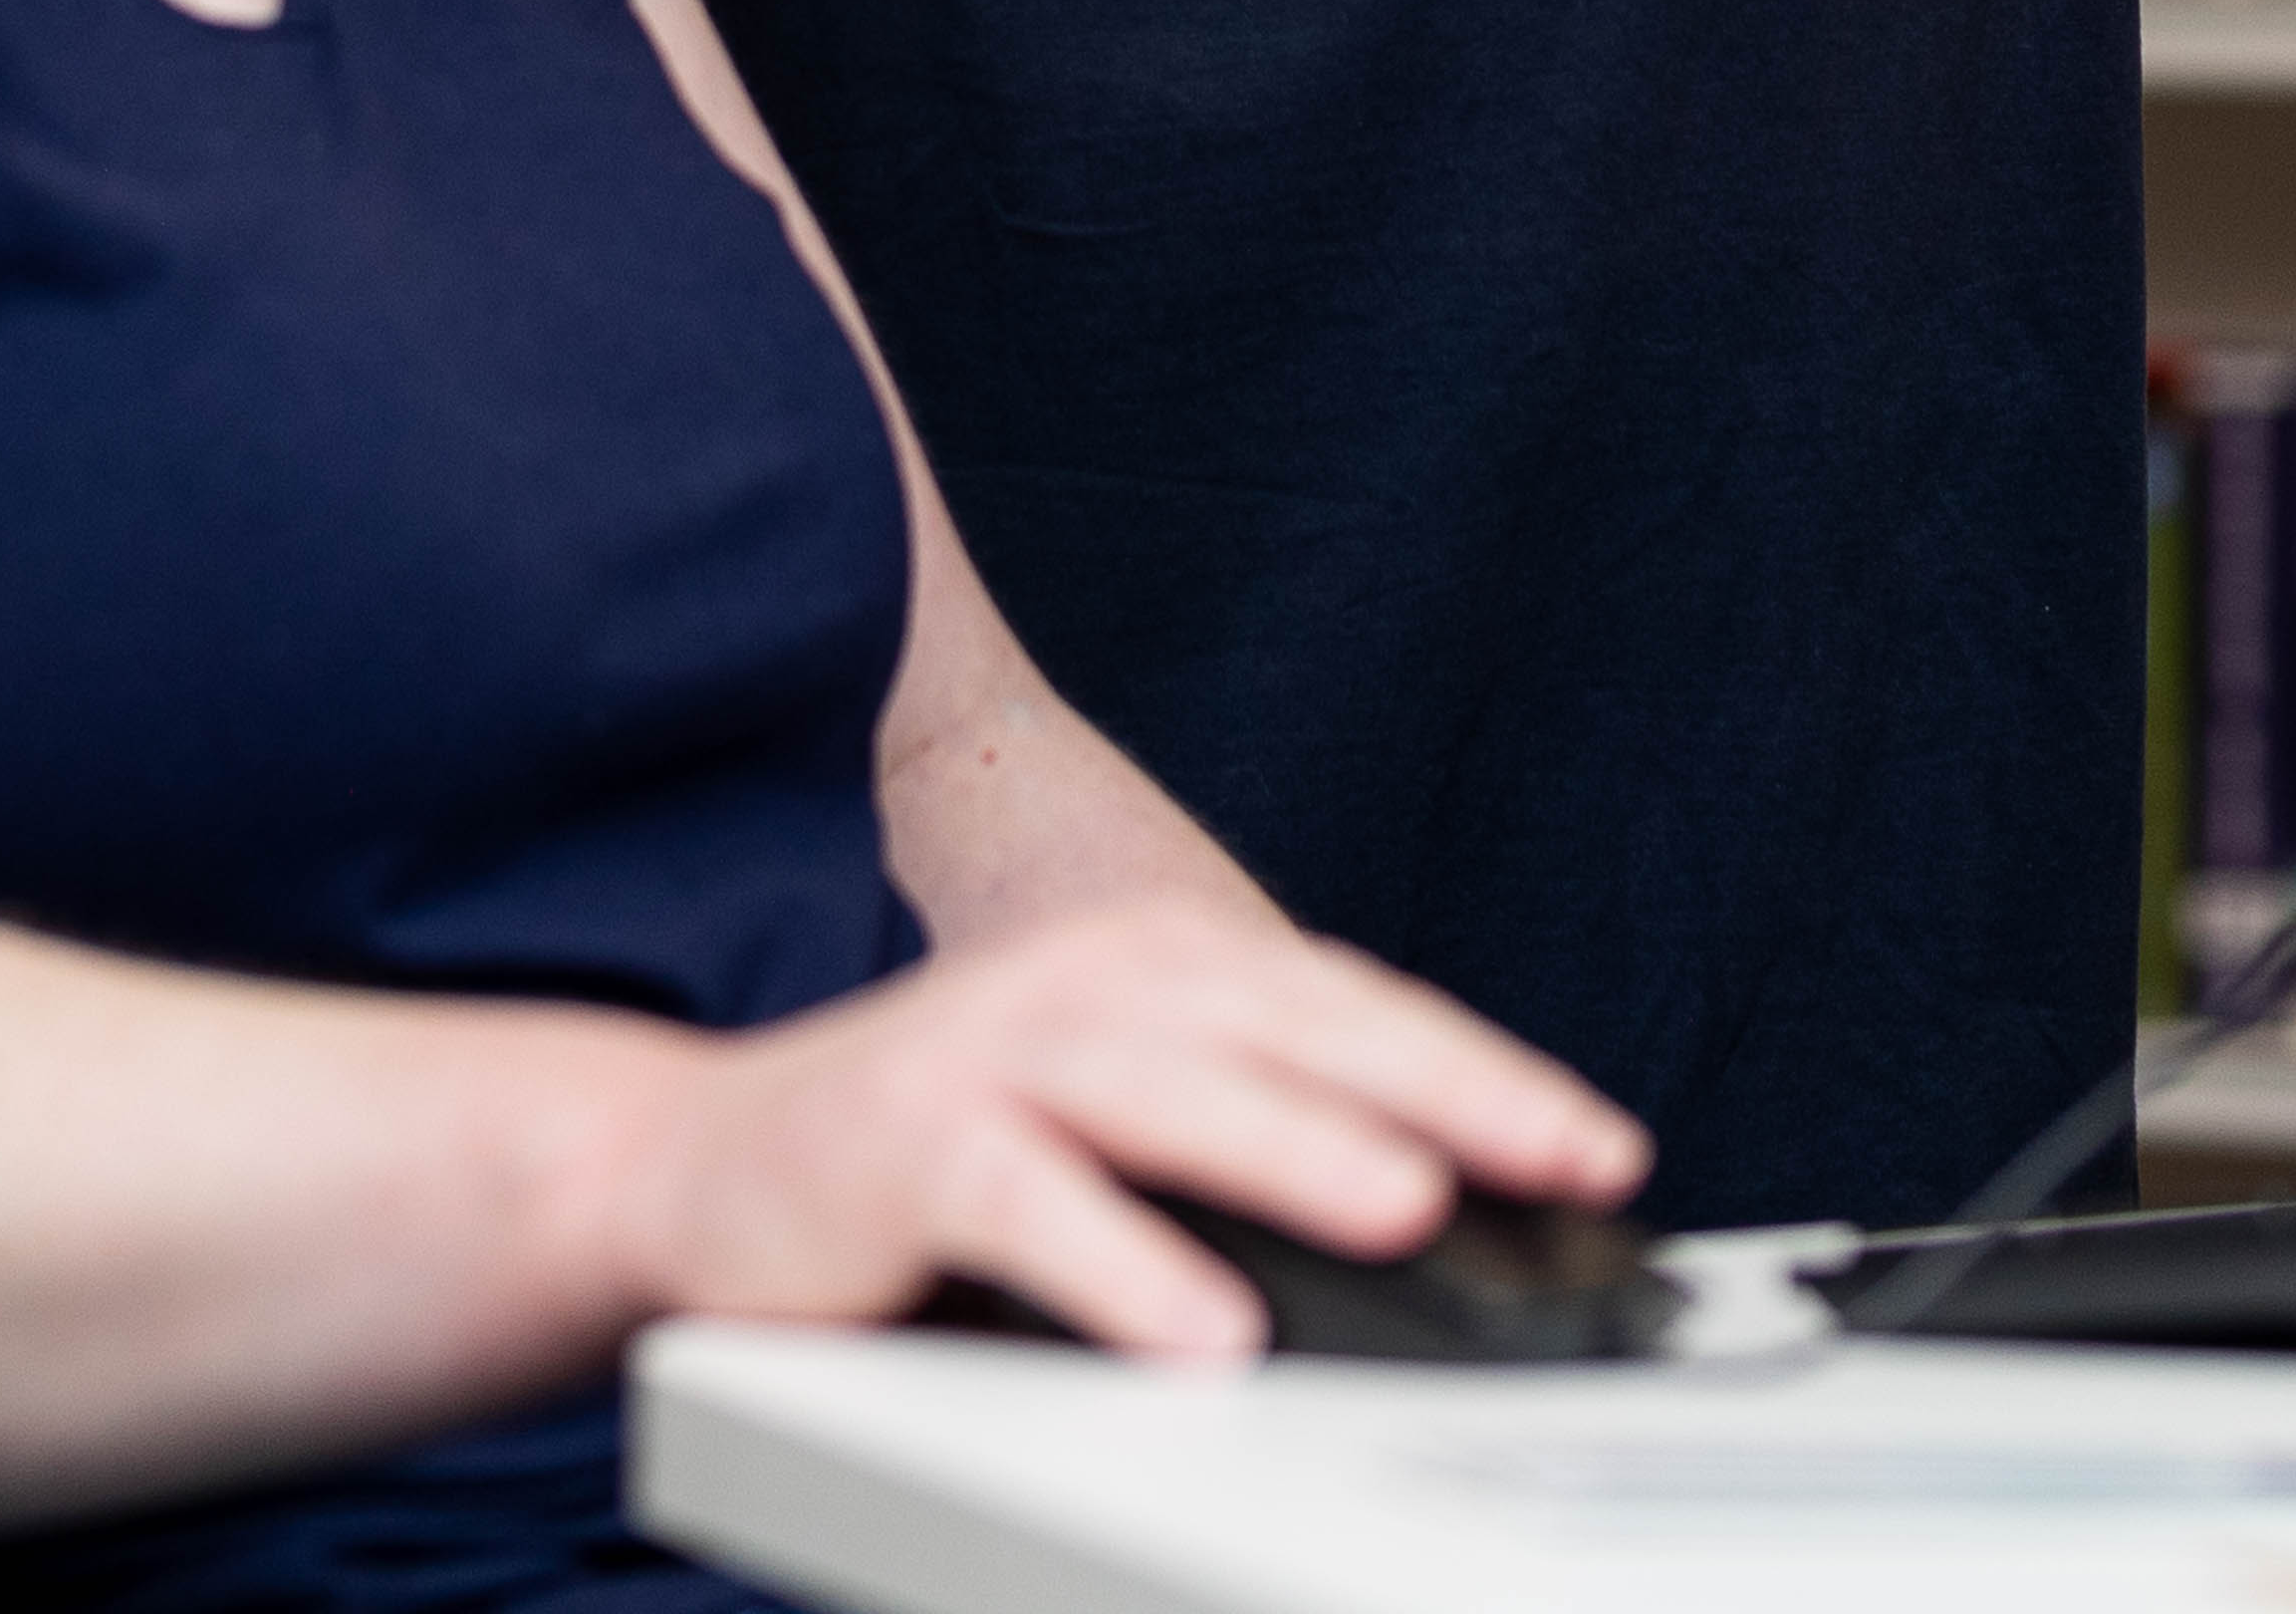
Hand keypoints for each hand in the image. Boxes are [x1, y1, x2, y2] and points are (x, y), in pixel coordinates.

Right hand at [584, 901, 1643, 1357]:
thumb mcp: (1112, 1118)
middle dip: (1441, 1089)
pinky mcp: (902, 1149)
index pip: (1350, 1007)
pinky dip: (1120, 1266)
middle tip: (1563, 1158)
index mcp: (1150, 964)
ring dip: (1293, 1145)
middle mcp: (1079, 986)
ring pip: (1168, 1089)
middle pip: (1289, 1023)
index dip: (1486, 1073)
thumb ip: (1249, 1126)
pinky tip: (1201, 1331)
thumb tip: (1443, 1194)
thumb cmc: (937, 1154)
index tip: (1604, 1147)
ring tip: (1410, 1207)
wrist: (691, 1163)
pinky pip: (1026, 1206)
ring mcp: (987, 1058)